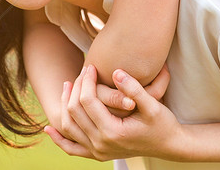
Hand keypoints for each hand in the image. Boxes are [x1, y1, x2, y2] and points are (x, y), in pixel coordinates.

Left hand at [45, 65, 183, 160]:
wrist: (170, 146)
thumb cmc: (163, 123)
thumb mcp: (153, 105)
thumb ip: (134, 88)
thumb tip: (115, 71)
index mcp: (113, 132)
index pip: (88, 102)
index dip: (87, 81)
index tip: (90, 65)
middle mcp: (101, 145)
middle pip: (75, 112)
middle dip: (76, 88)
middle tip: (82, 71)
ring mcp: (98, 152)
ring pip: (69, 128)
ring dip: (65, 106)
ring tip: (68, 86)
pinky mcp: (98, 155)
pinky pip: (72, 149)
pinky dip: (59, 139)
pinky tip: (49, 128)